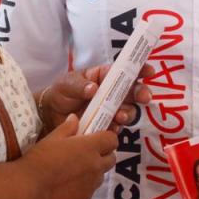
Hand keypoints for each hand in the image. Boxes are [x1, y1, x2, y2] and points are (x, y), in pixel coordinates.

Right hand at [20, 114, 117, 198]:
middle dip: (103, 155)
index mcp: (90, 148)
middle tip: (87, 153)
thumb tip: (75, 119)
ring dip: (93, 171)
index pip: (112, 140)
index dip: (107, 138)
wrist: (28, 190)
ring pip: (100, 175)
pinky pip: (90, 190)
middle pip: (111, 159)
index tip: (97, 138)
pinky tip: (66, 185)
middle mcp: (96, 166)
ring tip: (74, 170)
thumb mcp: (52, 138)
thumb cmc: (39, 160)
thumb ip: (68, 127)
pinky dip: (83, 186)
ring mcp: (91, 185)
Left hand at [38, 64, 153, 133]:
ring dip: (128, 113)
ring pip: (128, 110)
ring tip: (120, 116)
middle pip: (133, 92)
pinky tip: (111, 128)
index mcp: (104, 76)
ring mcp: (111, 110)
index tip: (149, 71)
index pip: (125, 70)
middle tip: (144, 97)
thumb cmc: (60, 92)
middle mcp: (112, 92)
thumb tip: (93, 89)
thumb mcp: (66, 83)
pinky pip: (117, 128)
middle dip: (141, 93)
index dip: (139, 69)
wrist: (49, 115)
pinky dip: (116, 128)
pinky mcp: (106, 125)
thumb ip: (79, 85)